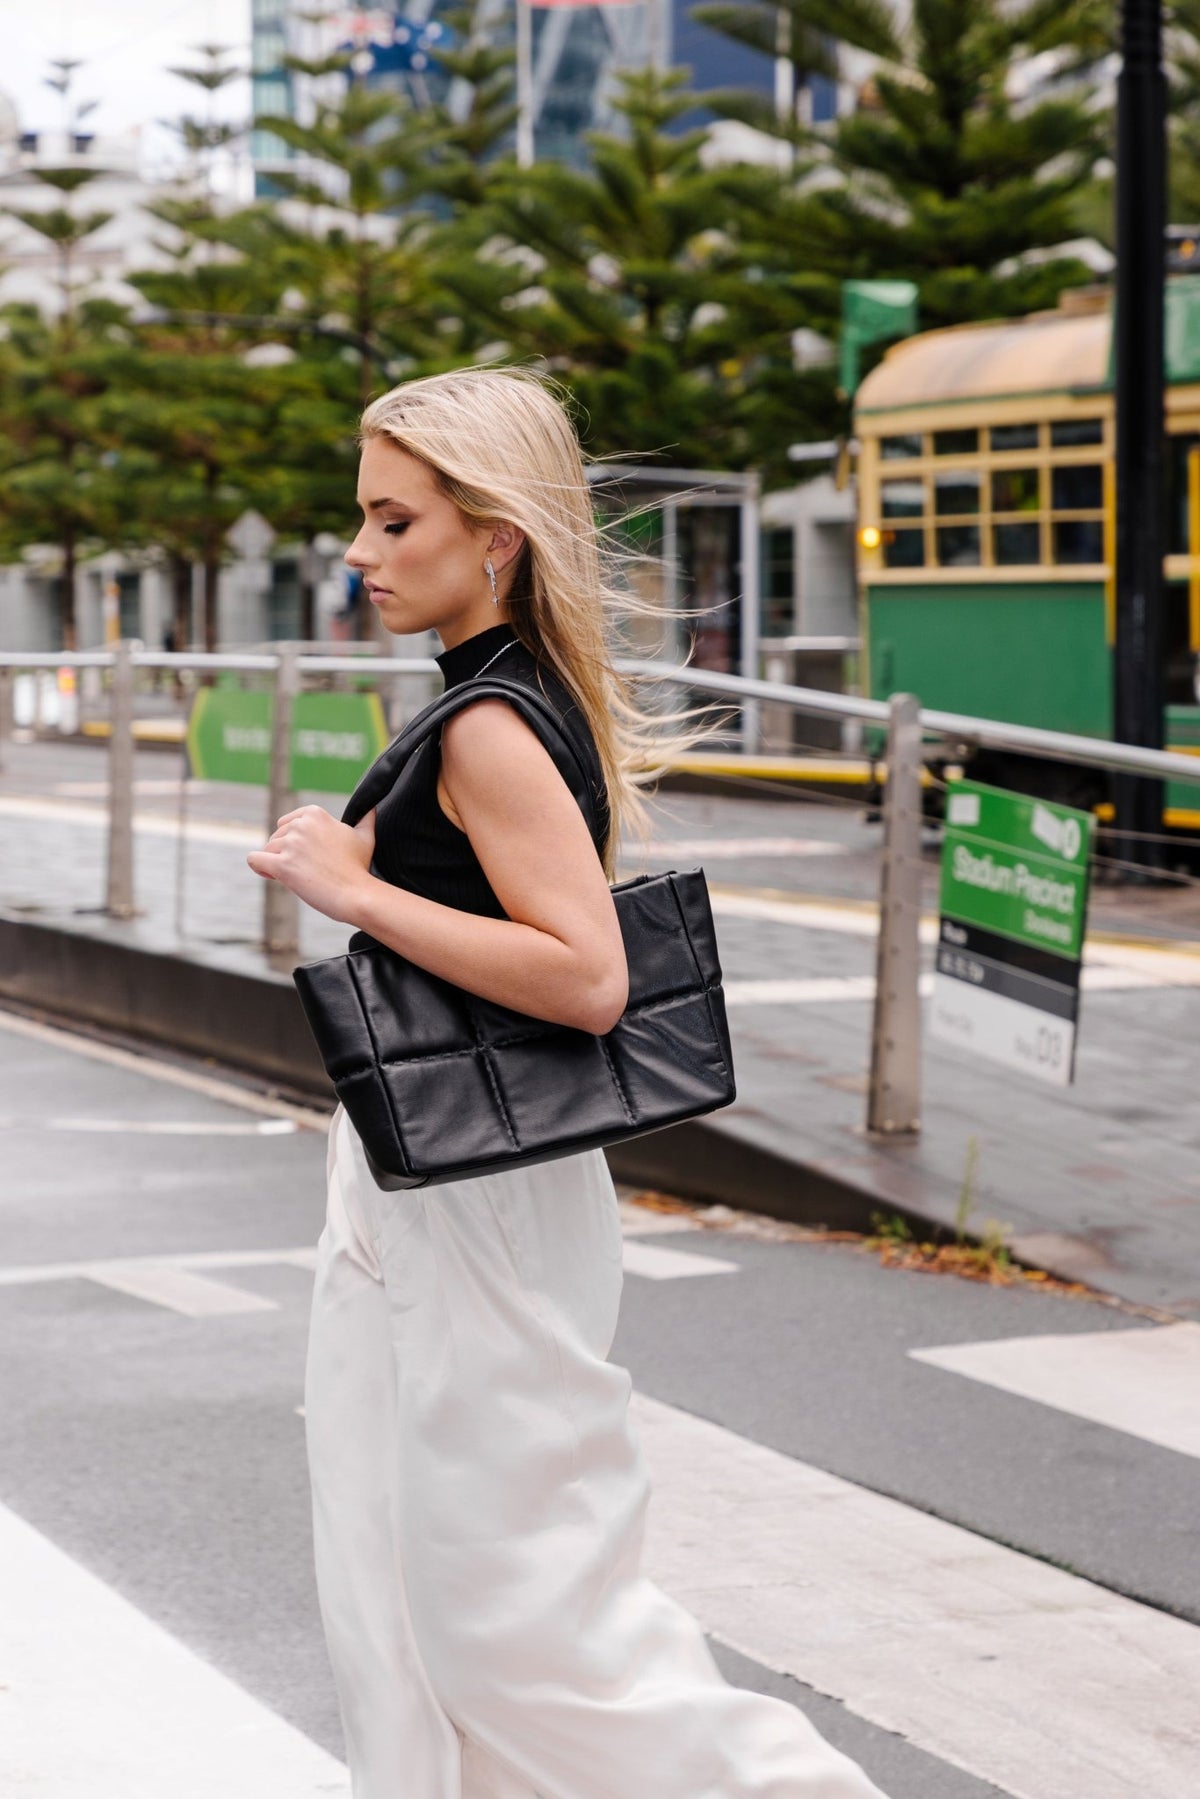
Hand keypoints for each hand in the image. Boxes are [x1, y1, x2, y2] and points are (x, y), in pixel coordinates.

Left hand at [246, 805, 376, 923]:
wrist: (357, 894)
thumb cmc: (359, 868)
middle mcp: (300, 825)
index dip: (292, 840)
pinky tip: (272, 876)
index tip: (306, 855)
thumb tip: (370, 807)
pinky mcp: (282, 866)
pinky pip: (255, 860)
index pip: (287, 823)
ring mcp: (290, 845)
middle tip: (305, 869)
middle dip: (285, 853)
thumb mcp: (365, 836)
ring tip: (297, 877)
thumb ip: (365, 818)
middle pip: (276, 836)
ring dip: (276, 864)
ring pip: (267, 850)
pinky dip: (259, 868)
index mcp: (315, 814)